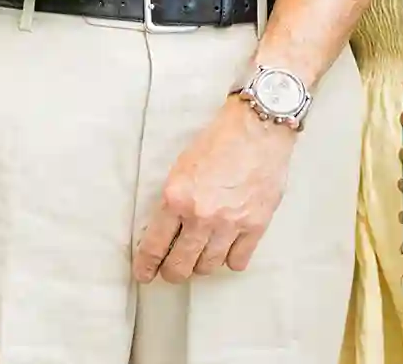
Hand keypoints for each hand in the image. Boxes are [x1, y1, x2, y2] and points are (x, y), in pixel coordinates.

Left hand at [133, 98, 297, 282]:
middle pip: (180, 265)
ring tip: (199, 258)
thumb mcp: (181, 167)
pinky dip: (230, 259)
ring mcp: (229, 224)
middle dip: (172, 273)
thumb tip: (164, 231)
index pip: (154, 246)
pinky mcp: (255, 226)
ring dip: (200, 266)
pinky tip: (227, 249)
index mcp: (176, 198)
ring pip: (208, 266)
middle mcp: (201, 216)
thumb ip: (173, 202)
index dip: (146, 266)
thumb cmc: (219, 141)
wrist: (258, 128)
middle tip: (171, 272)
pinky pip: (237, 261)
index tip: (145, 274)